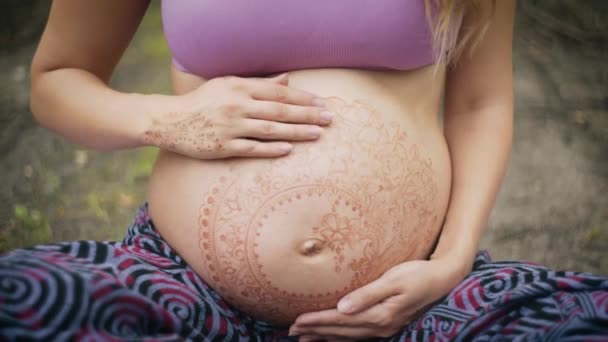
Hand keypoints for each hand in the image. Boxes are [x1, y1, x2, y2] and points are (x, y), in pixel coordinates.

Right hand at [143, 73, 332, 158]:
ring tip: (317, 134)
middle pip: (279, 110)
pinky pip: (252, 148)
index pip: (278, 92)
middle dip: (307, 114)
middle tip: (329, 118)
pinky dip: (271, 149)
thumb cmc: (203, 101)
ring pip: (270, 129)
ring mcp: (230, 127)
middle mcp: (237, 106)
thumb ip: (258, 84)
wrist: (170, 121)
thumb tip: (287, 80)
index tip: (322, 102)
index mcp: (240, 88)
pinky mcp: (223, 147)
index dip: (302, 97)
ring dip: (296, 132)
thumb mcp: (228, 85)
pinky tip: (289, 149)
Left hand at [288, 258, 467, 340]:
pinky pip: (357, 335)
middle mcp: (380, 326)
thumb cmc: (417, 274)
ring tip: (304, 337)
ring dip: (324, 337)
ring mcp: (384, 328)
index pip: (340, 320)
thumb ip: (367, 294)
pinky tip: (331, 337)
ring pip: (347, 336)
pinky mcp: (386, 324)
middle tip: (291, 330)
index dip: (317, 321)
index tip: (297, 320)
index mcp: (379, 315)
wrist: (442, 279)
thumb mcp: (394, 280)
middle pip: (341, 331)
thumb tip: (342, 307)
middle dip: (315, 330)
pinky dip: (340, 337)